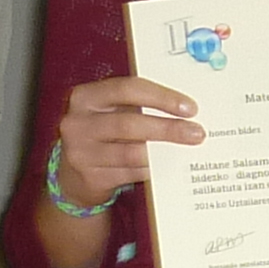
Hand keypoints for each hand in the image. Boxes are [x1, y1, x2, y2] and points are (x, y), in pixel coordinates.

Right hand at [49, 75, 201, 207]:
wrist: (72, 175)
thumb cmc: (101, 134)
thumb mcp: (109, 112)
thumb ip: (136, 105)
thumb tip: (183, 109)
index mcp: (85, 97)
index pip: (126, 89)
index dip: (160, 97)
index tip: (189, 107)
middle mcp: (77, 123)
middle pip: (129, 123)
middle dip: (168, 128)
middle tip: (196, 132)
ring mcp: (80, 153)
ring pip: (130, 152)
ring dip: (164, 152)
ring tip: (188, 150)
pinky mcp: (90, 178)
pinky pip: (129, 173)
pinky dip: (152, 169)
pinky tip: (168, 166)